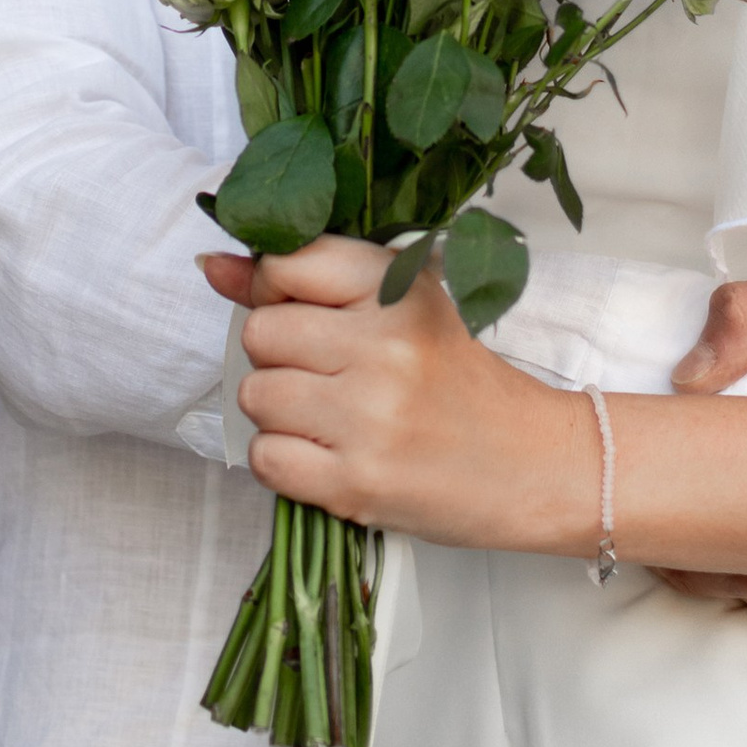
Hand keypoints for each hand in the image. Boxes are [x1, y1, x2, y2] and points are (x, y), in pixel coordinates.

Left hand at [199, 241, 584, 551]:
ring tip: (333, 419)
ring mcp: (370, 417)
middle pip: (261, 333)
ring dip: (280, 412)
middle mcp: (384, 346)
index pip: (286, 263)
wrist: (534, 465)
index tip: (308, 313)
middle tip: (329, 376)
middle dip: (281, 357)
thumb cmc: (461, 382)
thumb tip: (212, 266)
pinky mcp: (359, 483)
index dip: (278, 290)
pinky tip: (328, 456)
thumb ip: (304, 283)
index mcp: (399, 289)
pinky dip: (284, 462)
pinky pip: (265, 458)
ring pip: (256, 395)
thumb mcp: (401, 309)